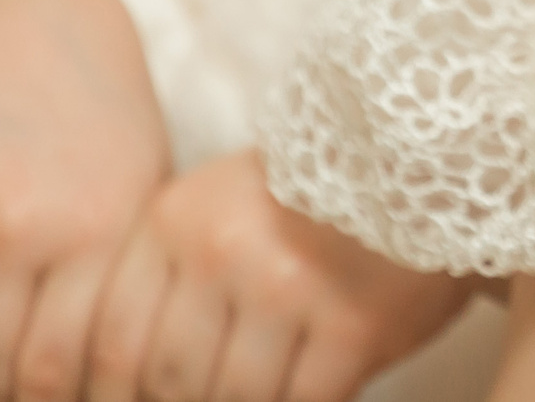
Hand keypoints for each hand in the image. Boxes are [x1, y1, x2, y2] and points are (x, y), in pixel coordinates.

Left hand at [87, 150, 477, 401]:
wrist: (421, 156)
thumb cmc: (307, 199)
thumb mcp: (215, 210)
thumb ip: (166, 281)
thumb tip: (126, 383)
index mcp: (176, 221)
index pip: (113, 342)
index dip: (114, 393)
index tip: (133, 400)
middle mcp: (222, 252)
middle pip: (168, 382)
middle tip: (206, 389)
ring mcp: (288, 288)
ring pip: (233, 399)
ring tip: (262, 380)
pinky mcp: (352, 323)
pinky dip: (301, 401)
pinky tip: (312, 380)